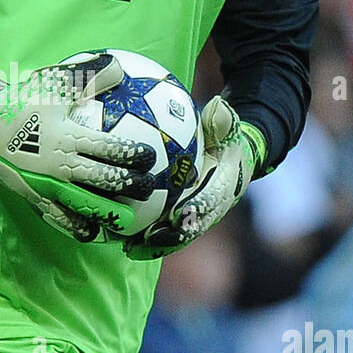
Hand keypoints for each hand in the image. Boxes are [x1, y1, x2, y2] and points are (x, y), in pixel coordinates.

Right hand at [0, 54, 154, 239]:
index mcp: (70, 137)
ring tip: (128, 221)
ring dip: (109, 213)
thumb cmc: (22, 102)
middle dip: (131, 186)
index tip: (150, 158)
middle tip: (149, 188)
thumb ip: (90, 76)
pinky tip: (90, 232)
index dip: (134, 156)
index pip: (111, 150)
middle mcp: (62, 165)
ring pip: (85, 204)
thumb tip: (120, 67)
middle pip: (105, 180)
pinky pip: (58, 217)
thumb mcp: (54, 83)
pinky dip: (76, 226)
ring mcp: (48, 184)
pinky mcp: (34, 196)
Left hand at [124, 96, 264, 259]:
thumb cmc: (225, 141)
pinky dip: (146, 240)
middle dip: (171, 237)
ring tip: (129, 247)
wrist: (232, 161)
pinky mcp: (182, 222)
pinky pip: (164, 234)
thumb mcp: (227, 128)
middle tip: (148, 237)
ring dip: (154, 245)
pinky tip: (120, 238)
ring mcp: (196, 219)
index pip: (211, 201)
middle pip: (191, 229)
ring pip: (176, 238)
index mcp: (224, 188)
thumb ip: (222, 121)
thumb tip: (216, 106)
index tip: (177, 214)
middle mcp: (211, 209)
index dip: (195, 209)